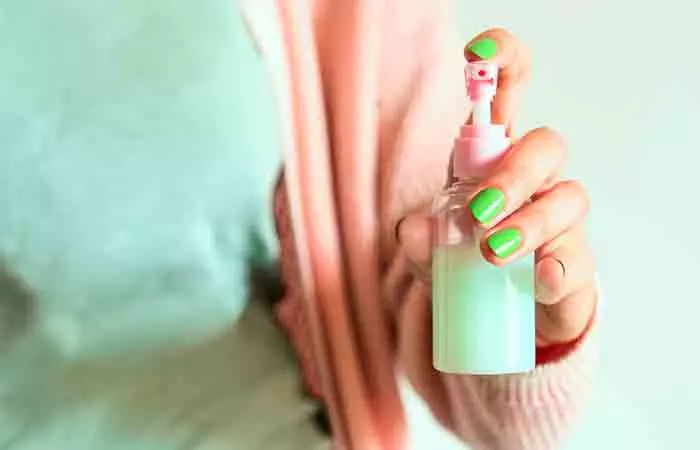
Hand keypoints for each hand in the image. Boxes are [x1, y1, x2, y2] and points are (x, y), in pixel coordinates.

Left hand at [393, 28, 597, 424]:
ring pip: (567, 198)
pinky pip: (578, 258)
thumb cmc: (467, 268)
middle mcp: (534, 182)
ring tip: (491, 254)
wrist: (503, 319)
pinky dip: (557, 268)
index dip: (501, 64)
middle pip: (545, 146)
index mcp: (493, 162)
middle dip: (512, 176)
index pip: (508, 97)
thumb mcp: (431, 255)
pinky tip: (540, 280)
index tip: (476, 53)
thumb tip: (416, 230)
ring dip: (528, 223)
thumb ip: (419, 240)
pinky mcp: (576, 266)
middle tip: (477, 215)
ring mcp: (560, 222)